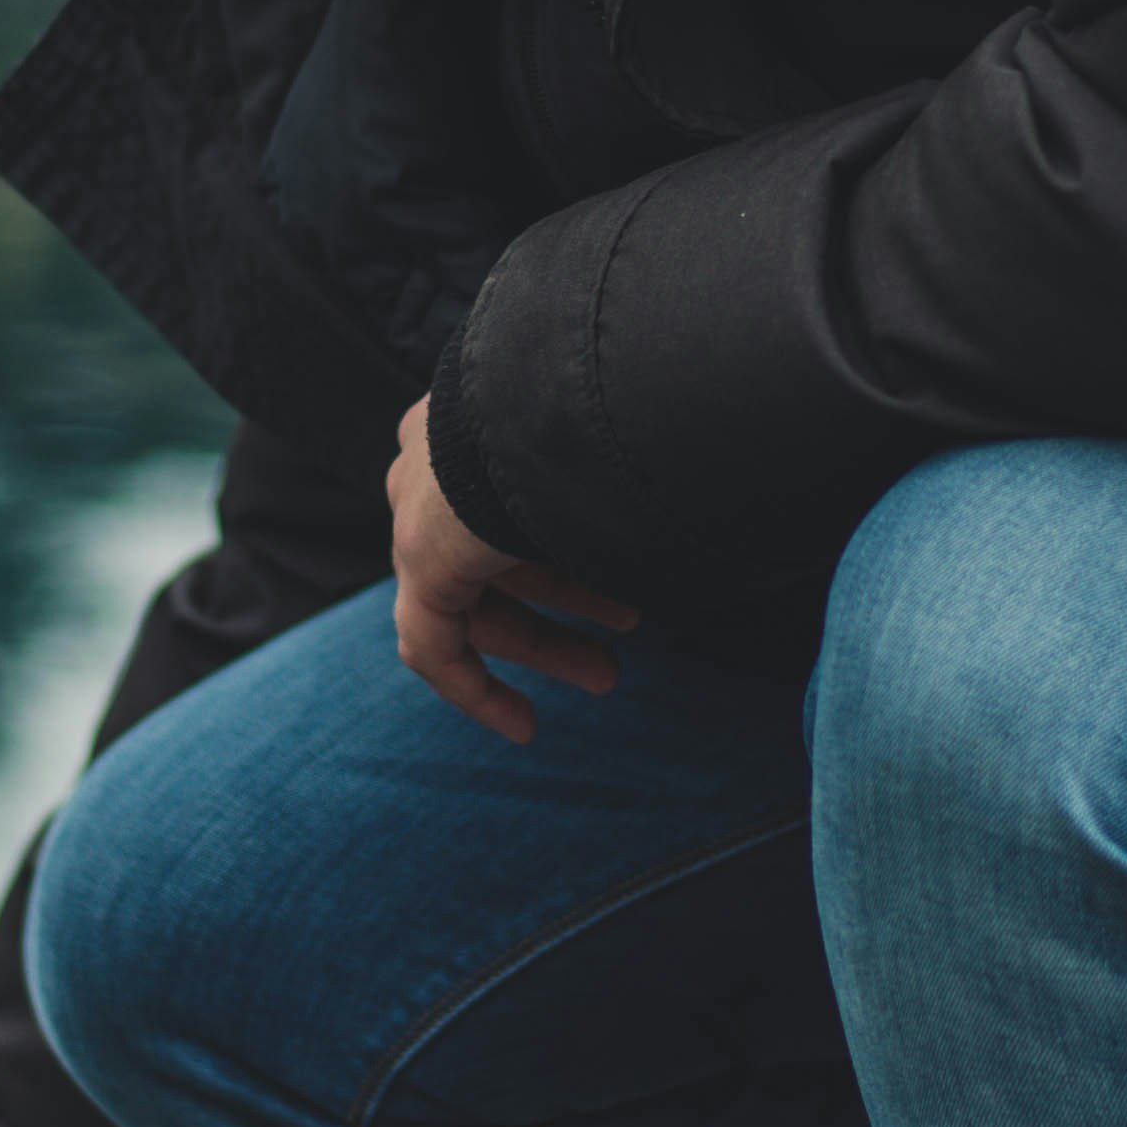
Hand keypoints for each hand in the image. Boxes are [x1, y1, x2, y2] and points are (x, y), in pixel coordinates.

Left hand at [387, 395, 633, 742]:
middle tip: (629, 625)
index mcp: (478, 419)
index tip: (610, 574)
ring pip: (473, 598)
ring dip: (543, 643)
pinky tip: (522, 726)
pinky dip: (475, 688)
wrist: (554, 400)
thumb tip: (711, 477)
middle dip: (568, 598)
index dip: (568, 543)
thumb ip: (628, 468)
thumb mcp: (617, 437)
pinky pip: (433, 643)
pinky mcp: (416, 562)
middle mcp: (436, 461)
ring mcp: (416, 512)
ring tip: (608, 678)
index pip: (510, 496)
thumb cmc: (608, 405)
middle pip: (497, 550)